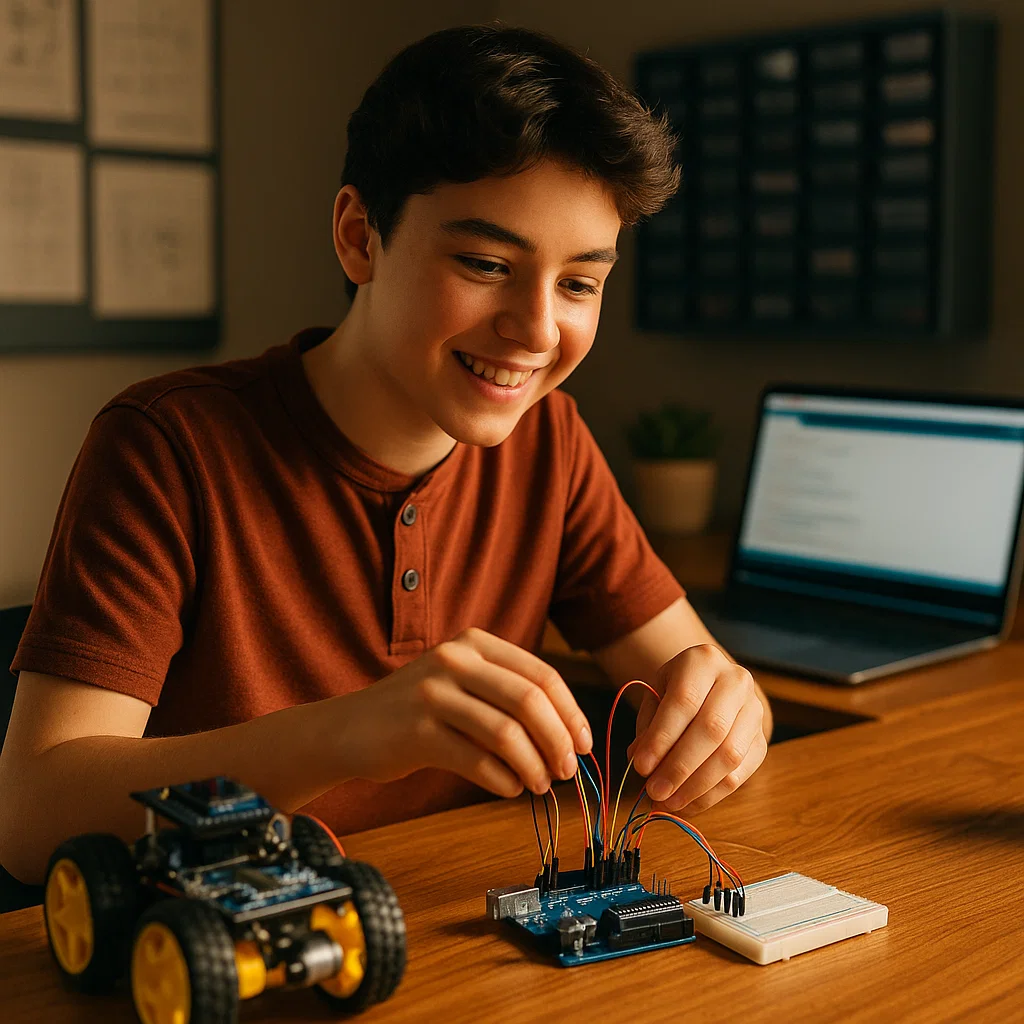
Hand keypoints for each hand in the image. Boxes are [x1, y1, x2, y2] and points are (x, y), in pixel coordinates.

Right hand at [343, 627, 592, 797]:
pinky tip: (509, 788)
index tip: (584, 743)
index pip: (541, 675)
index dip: (571, 712)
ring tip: (540, 784)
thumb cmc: (415, 711)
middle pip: (529, 701)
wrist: (347, 728)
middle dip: (558, 740)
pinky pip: (476, 760)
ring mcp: (432, 694)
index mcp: (474, 643)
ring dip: (534, 765)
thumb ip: (506, 695)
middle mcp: (454, 660)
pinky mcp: (416, 732)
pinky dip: (502, 780)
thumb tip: (567, 735)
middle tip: (567, 770)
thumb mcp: (462, 684)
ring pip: (506, 733)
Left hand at [626, 645, 766, 814]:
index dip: (662, 737)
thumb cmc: (678, 692)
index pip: (684, 701)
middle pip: (711, 729)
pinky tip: (688, 803)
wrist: (713, 686)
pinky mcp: (762, 739)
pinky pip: (740, 774)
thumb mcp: (656, 696)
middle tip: (654, 791)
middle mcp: (736, 681)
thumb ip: (648, 727)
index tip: (640, 766)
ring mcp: (754, 710)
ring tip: (668, 802)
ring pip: (730, 755)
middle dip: (679, 767)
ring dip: (696, 786)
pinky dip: (712, 794)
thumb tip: (640, 762)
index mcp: (703, 661)